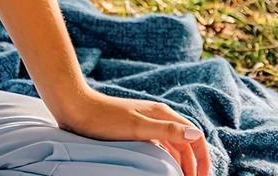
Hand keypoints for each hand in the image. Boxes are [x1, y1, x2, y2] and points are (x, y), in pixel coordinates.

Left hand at [52, 88, 210, 175]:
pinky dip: (166, 158)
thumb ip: (166, 130)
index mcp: (162, 113)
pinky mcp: (134, 129)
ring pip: (172, 144)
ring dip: (180, 162)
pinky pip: (158, 145)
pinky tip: (162, 169)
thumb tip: (195, 134)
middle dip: (193, 164)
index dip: (203, 158)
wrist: (75, 108)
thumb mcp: (137, 126)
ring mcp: (146, 122)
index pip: (194, 135)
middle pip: (185, 142)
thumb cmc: (104, 118)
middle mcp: (157, 116)